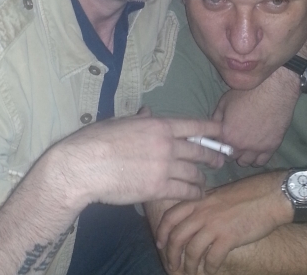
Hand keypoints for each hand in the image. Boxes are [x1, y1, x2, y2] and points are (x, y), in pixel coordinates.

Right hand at [53, 108, 225, 208]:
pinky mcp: (158, 188)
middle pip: (199, 151)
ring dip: (202, 178)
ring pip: (194, 173)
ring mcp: (164, 167)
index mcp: (157, 125)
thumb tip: (147, 111)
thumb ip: (138, 119)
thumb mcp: (118, 122)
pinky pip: (185, 191)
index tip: (222, 131)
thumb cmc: (95, 141)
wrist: (84, 167)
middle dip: (212, 156)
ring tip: (204, 182)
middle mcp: (167, 144)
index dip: (211, 128)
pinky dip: (194, 193)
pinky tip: (197, 195)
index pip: (193, 125)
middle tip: (219, 160)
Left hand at [156, 171, 289, 274]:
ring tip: (190, 273)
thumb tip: (194, 220)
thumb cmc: (247, 194)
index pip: (170, 217)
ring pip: (192, 251)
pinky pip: (212, 258)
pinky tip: (210, 270)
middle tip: (172, 266)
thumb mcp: (218, 195)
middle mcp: (202, 213)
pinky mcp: (228, 237)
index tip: (160, 244)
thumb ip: (204, 206)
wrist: (269, 196)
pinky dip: (209, 267)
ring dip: (189, 266)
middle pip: (177, 237)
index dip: (162, 233)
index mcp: (198, 201)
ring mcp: (214, 225)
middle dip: (171, 255)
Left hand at [213, 67, 299, 165]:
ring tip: (245, 146)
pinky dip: (257, 158)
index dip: (218, 145)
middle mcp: (241, 146)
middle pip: (231, 157)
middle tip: (234, 141)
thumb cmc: (247, 93)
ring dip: (243, 156)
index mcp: (227, 135)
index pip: (217, 150)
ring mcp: (257, 148)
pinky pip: (262, 161)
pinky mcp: (271, 147)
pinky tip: (256, 150)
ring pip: (246, 162)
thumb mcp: (224, 102)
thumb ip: (216, 118)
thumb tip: (212, 128)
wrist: (273, 90)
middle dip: (230, 150)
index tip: (221, 140)